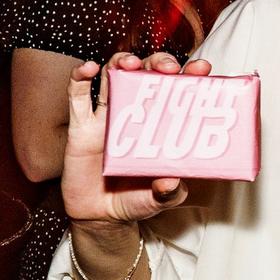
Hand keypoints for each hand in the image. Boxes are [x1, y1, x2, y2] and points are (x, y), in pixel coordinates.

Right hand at [61, 52, 212, 223]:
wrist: (102, 216)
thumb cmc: (137, 199)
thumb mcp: (162, 198)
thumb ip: (169, 192)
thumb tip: (171, 181)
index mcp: (160, 123)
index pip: (177, 90)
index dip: (189, 76)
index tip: (202, 69)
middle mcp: (135, 114)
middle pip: (145, 74)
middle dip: (158, 63)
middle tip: (168, 67)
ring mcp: (107, 117)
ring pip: (112, 77)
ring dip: (121, 62)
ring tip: (131, 63)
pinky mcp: (81, 128)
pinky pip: (77, 96)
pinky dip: (79, 77)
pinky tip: (90, 68)